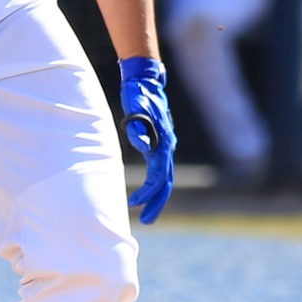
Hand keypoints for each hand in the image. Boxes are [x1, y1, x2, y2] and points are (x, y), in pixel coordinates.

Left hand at [118, 56, 175, 223]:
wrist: (146, 80)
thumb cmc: (139, 94)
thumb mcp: (135, 109)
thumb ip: (138, 128)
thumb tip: (143, 148)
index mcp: (163, 142)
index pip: (157, 175)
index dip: (146, 191)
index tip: (134, 203)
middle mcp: (167, 146)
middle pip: (166, 183)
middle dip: (156, 203)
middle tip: (146, 221)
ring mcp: (165, 145)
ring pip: (165, 178)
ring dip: (157, 197)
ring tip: (146, 214)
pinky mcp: (160, 143)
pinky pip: (160, 170)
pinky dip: (155, 185)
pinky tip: (147, 193)